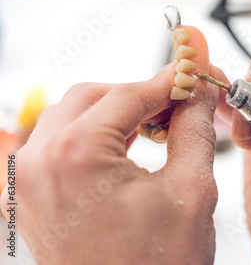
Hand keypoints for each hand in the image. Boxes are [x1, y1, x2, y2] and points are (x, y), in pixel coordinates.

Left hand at [1, 63, 222, 264]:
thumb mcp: (192, 190)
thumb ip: (195, 128)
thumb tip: (197, 92)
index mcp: (75, 156)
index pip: (128, 94)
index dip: (167, 82)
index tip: (191, 76)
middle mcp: (39, 164)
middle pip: (93, 96)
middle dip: (138, 94)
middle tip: (176, 103)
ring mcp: (27, 183)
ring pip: (72, 116)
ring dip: (115, 113)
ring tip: (156, 125)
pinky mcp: (30, 199)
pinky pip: (60, 145)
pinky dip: (94, 135)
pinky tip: (127, 145)